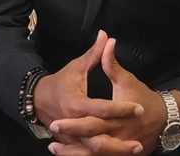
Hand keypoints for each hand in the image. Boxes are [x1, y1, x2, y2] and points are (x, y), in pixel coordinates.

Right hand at [34, 31, 143, 154]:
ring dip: (115, 151)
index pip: (103, 109)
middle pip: (99, 137)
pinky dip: (103, 155)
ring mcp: (71, 138)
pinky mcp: (72, 144)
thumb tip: (106, 36)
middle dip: (121, 140)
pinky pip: (87, 154)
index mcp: (76, 104)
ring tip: (135, 149)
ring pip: (94, 150)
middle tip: (140, 140)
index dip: (122, 109)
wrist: (39, 99)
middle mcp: (73, 124)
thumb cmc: (61, 82)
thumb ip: (95, 53)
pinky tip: (119, 154)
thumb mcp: (77, 66)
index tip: (138, 108)